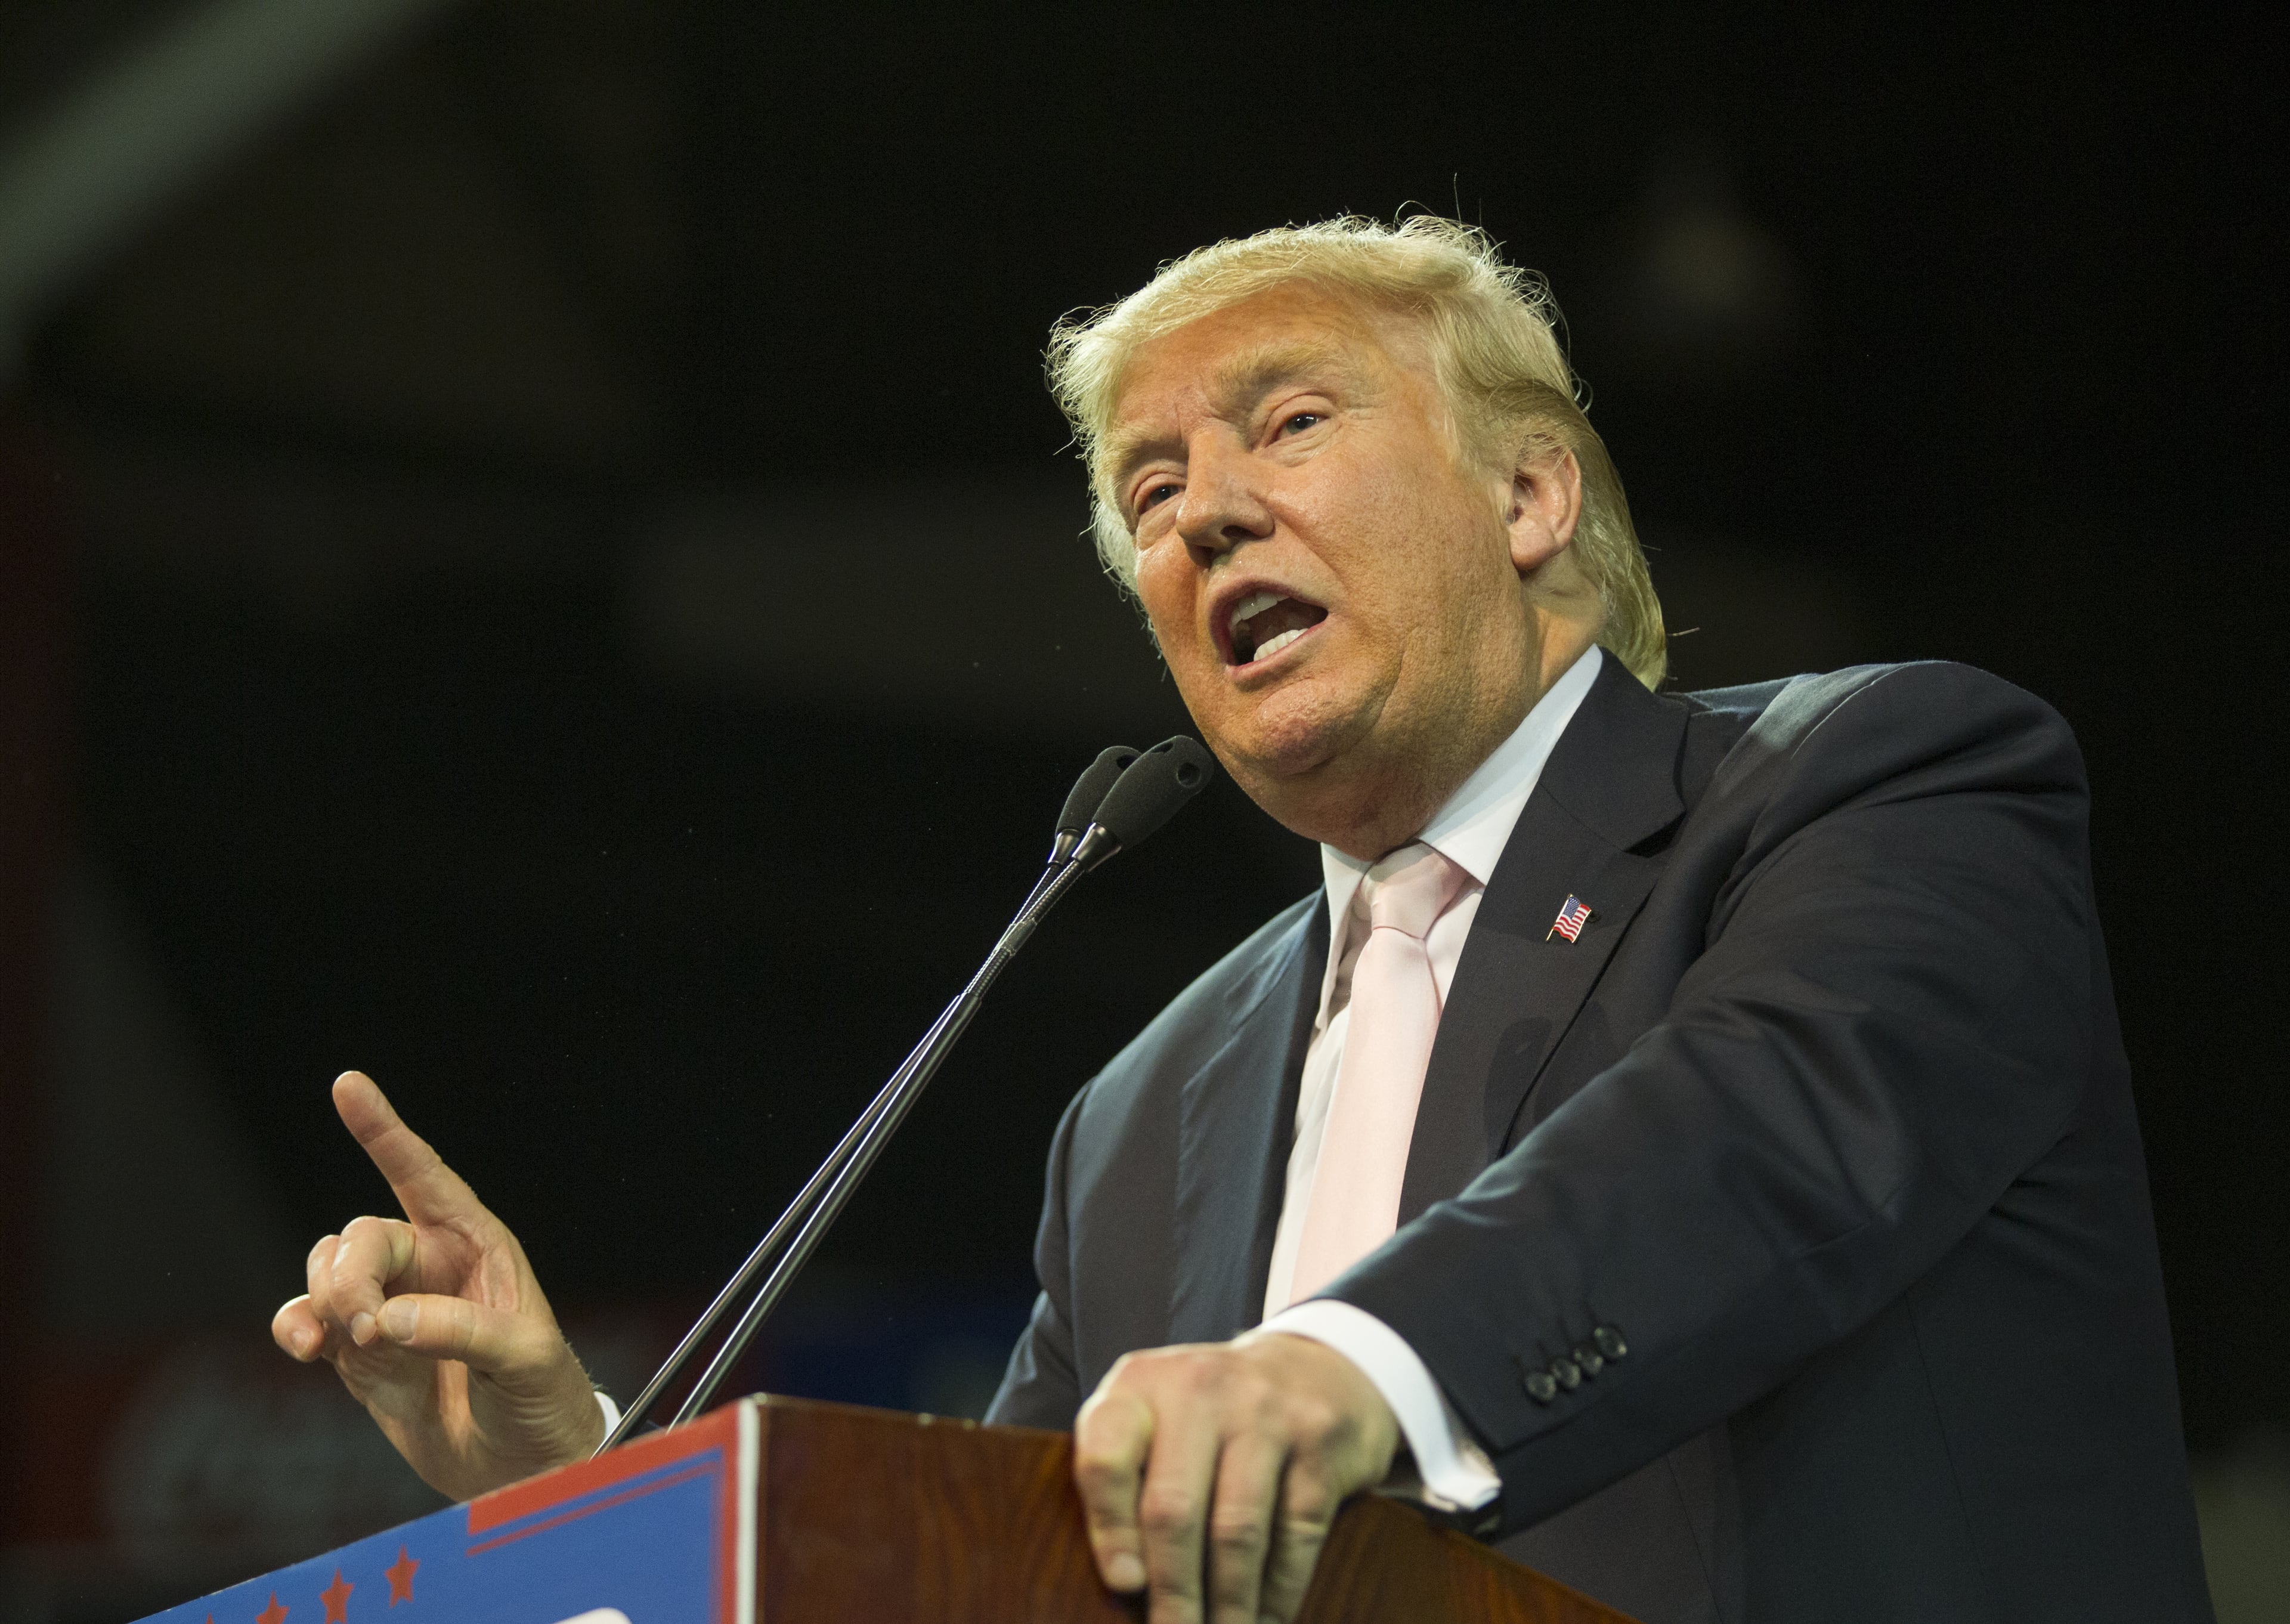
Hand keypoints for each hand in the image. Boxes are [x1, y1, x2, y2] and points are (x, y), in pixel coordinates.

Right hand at [272, 1071, 603, 1500]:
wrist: (525, 1466)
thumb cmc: (543, 1399)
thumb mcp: (525, 1359)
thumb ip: (463, 1332)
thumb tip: (387, 1320)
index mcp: (478, 1244)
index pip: (424, 1174)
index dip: (385, 1131)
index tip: (348, 1085)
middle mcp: (429, 1265)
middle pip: (361, 1236)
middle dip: (352, 1274)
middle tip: (370, 1327)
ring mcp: (389, 1307)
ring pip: (329, 1271)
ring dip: (325, 1300)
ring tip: (354, 1342)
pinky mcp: (359, 1354)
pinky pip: (309, 1320)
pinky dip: (296, 1327)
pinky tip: (304, 1347)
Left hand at [1073, 1331, 1400, 1623]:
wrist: (1317, 1365)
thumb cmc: (1212, 1415)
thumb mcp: (1157, 1419)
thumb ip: (1125, 1478)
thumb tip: (1121, 1585)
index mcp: (1140, 1385)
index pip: (1106, 1456)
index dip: (1109, 1528)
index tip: (1123, 1585)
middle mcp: (1199, 1388)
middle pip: (1173, 1509)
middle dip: (1173, 1593)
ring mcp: (1265, 1411)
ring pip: (1237, 1531)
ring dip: (1228, 1605)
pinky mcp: (1320, 1442)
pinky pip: (1295, 1534)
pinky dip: (1279, 1591)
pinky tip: (1267, 1619)